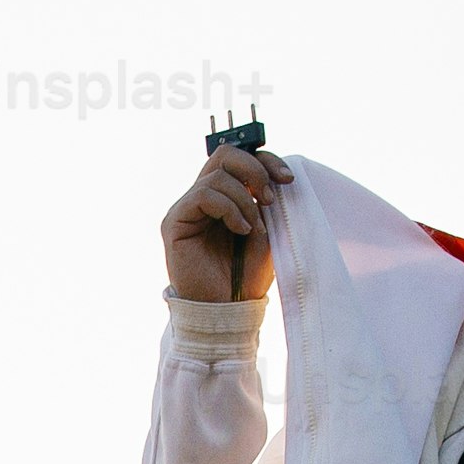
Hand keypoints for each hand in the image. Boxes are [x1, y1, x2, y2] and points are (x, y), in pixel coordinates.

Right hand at [159, 142, 285, 303]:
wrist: (228, 308)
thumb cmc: (247, 275)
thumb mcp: (267, 230)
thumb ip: (264, 200)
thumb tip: (273, 174)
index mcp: (224, 196)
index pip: (240, 159)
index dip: (265, 161)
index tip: (288, 180)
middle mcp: (202, 198)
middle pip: (225, 154)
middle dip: (255, 170)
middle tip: (269, 199)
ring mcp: (187, 208)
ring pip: (217, 176)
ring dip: (244, 201)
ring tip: (252, 229)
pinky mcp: (175, 222)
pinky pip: (203, 195)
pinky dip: (228, 209)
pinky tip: (239, 230)